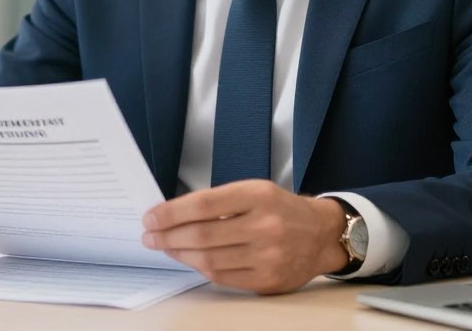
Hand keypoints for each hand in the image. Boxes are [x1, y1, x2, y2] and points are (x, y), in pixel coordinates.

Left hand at [141, 180, 347, 293]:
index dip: (171, 213)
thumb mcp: (254, 190)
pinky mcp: (268, 280)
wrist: (321, 234)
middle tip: (150, 236)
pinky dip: (200, 268)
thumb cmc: (280, 209)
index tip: (151, 218)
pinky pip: (222, 278)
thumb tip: (172, 214)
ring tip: (166, 247)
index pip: (203, 204)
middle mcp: (265, 225)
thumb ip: (218, 201)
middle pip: (202, 234)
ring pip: (208, 259)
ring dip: (179, 254)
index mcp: (258, 196)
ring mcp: (268, 256)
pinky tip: (190, 260)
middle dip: (168, 236)